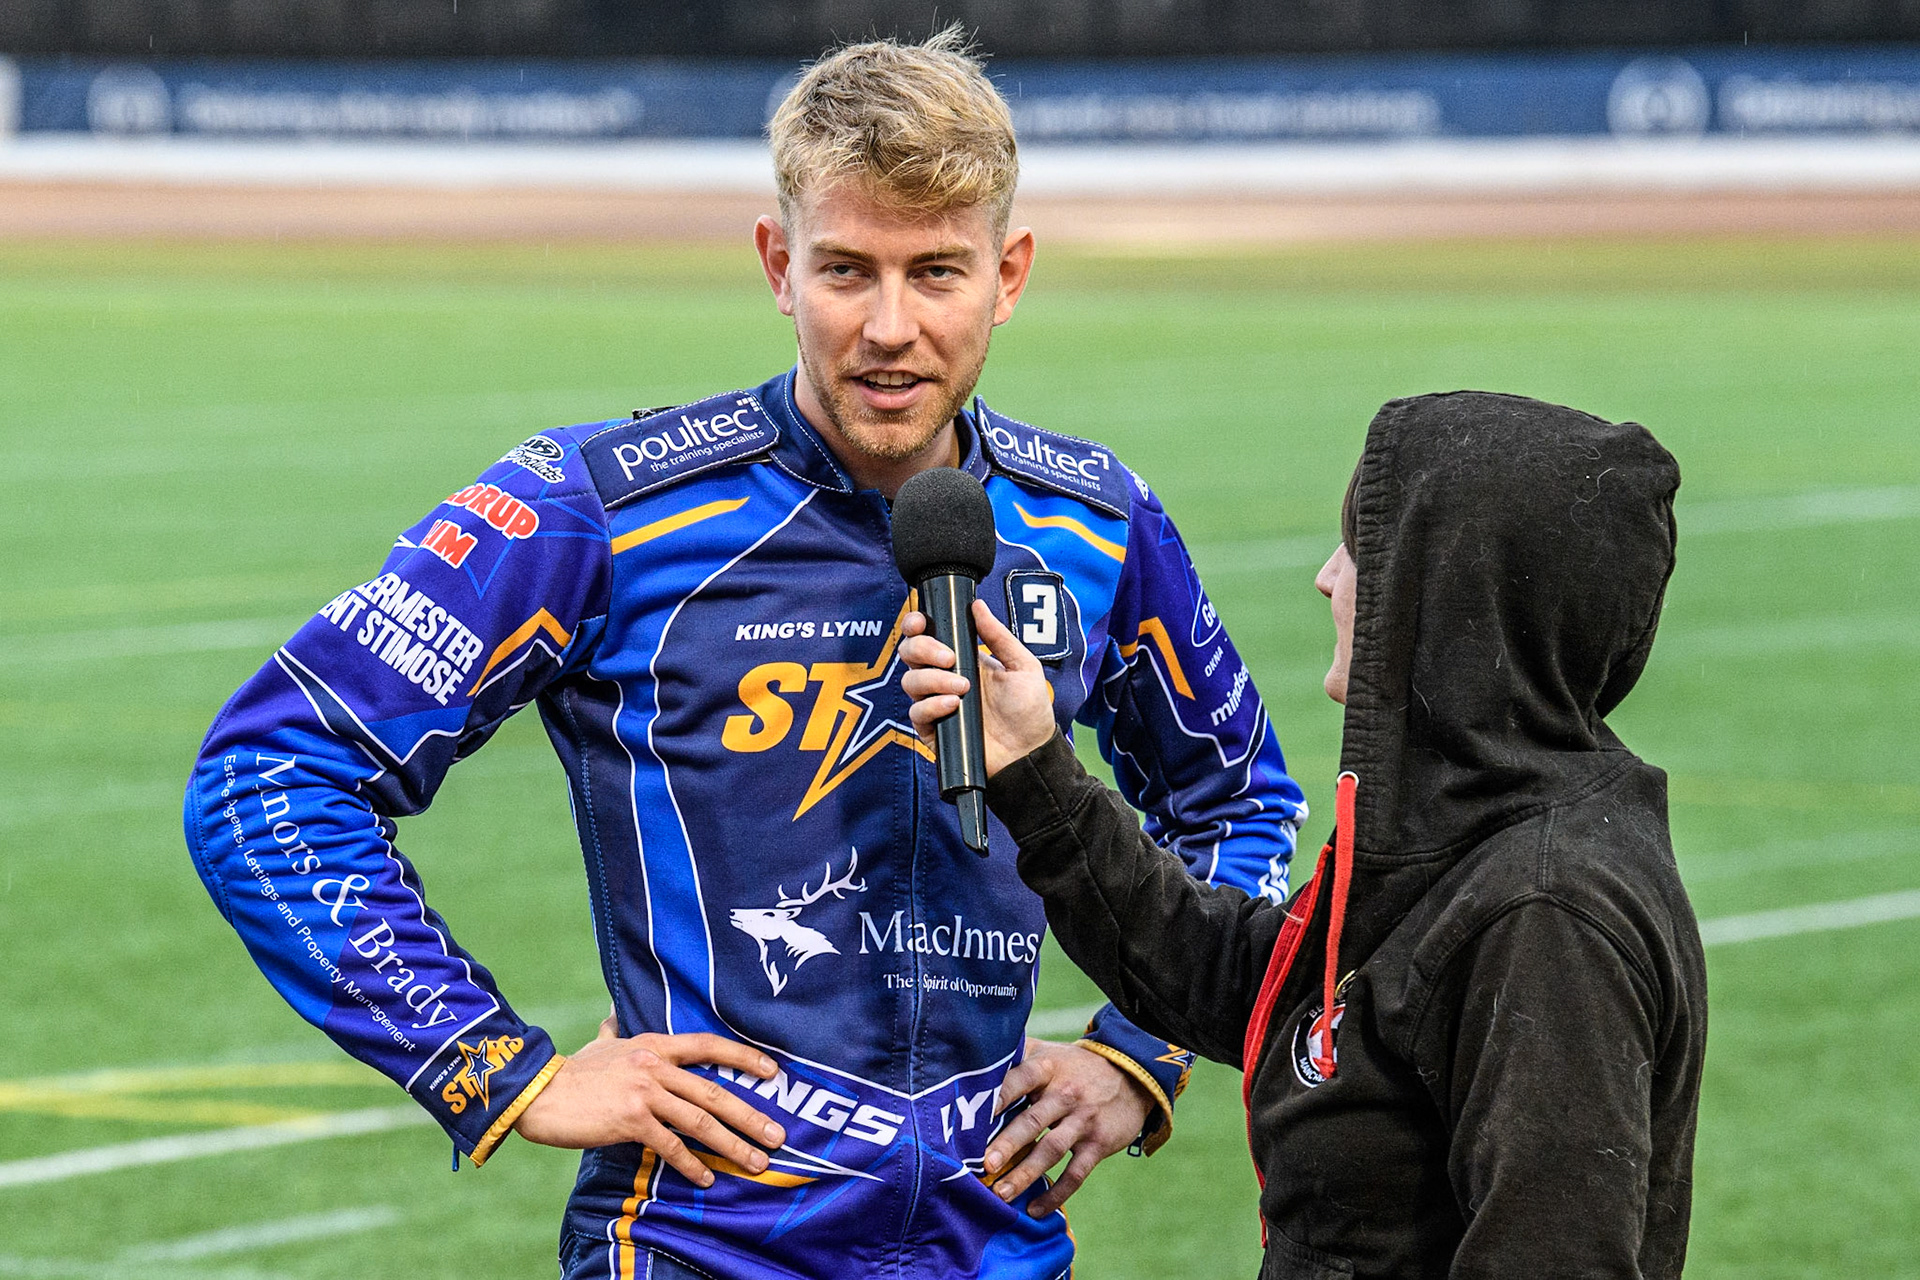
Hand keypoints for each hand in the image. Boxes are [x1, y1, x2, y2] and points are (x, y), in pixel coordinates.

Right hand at [513, 1012, 786, 1187]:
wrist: (538, 1092)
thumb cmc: (570, 1072)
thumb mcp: (599, 1045)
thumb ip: (612, 1031)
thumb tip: (611, 1014)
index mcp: (653, 1045)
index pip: (708, 1045)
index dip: (743, 1057)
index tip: (771, 1071)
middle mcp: (654, 1066)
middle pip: (714, 1092)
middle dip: (750, 1115)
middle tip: (777, 1135)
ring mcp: (644, 1093)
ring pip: (700, 1121)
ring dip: (733, 1144)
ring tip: (756, 1161)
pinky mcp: (630, 1119)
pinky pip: (670, 1145)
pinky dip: (692, 1164)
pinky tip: (707, 1179)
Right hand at [900, 599, 1057, 777]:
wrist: (1029, 752)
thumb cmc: (1029, 710)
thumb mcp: (1022, 665)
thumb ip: (998, 635)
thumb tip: (977, 605)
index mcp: (962, 658)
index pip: (927, 635)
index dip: (916, 624)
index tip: (922, 622)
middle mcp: (944, 678)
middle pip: (910, 653)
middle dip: (923, 648)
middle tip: (949, 658)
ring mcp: (936, 703)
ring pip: (911, 681)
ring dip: (933, 679)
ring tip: (962, 688)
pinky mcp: (933, 729)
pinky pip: (916, 712)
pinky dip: (932, 705)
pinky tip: (954, 706)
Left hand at [984, 1037, 1154, 1216]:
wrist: (1131, 1076)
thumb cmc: (1075, 1066)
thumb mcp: (1050, 1052)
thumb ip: (1017, 1053)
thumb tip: (975, 1057)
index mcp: (1048, 1069)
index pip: (1020, 1079)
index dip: (999, 1095)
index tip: (974, 1114)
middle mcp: (1065, 1094)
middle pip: (1033, 1120)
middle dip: (1009, 1143)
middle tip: (985, 1164)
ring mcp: (1083, 1121)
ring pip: (1051, 1150)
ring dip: (1025, 1173)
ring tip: (1001, 1193)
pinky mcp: (1098, 1144)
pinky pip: (1075, 1174)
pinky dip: (1056, 1194)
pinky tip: (1034, 1209)